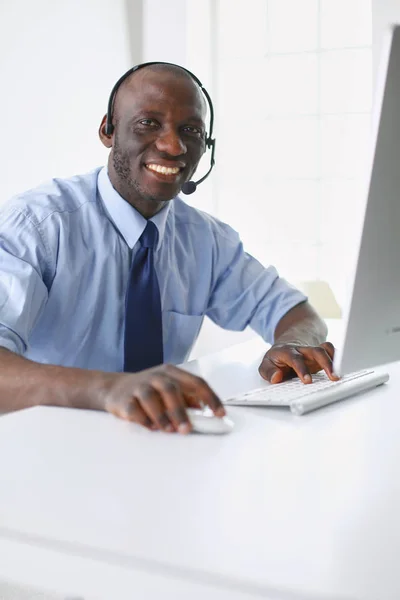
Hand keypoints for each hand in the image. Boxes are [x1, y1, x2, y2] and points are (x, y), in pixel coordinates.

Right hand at [101, 364, 224, 433]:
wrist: (114, 388)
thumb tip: (205, 413)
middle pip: (171, 389)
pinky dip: (143, 419)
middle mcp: (156, 376)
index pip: (196, 382)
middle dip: (180, 411)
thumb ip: (187, 399)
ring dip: (161, 416)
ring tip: (169, 430)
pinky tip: (150, 427)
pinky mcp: (124, 399)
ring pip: (151, 398)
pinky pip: (133, 409)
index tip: (220, 414)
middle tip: (187, 429)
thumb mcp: (169, 389)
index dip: (210, 398)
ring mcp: (138, 386)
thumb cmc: (149, 391)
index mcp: (171, 373)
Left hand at [258, 341, 338, 383]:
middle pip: (316, 351)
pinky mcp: (320, 355)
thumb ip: (268, 371)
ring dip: (334, 361)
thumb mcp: (266, 365)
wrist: (286, 347)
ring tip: (339, 376)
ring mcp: (312, 351)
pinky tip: (342, 369)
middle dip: (326, 363)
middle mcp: (302, 350)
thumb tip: (276, 377)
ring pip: (326, 350)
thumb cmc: (276, 359)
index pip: (296, 358)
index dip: (302, 369)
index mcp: (287, 351)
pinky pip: (331, 351)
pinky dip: (338, 358)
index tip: (308, 381)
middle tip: (333, 378)